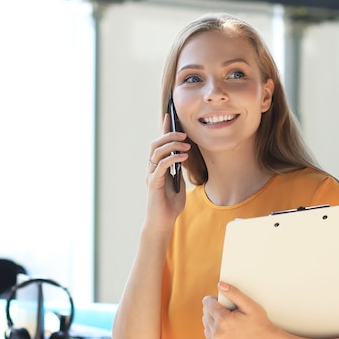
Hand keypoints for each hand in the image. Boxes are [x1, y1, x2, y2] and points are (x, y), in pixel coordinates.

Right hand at [145, 113, 189, 228]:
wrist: (163, 223)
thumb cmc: (170, 206)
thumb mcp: (179, 185)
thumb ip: (178, 172)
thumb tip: (183, 158)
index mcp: (157, 167)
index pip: (159, 144)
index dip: (164, 129)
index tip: (170, 115)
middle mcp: (151, 169)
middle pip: (155, 143)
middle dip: (169, 135)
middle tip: (185, 135)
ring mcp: (151, 175)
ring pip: (156, 151)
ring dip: (172, 145)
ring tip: (187, 146)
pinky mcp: (153, 183)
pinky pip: (161, 165)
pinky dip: (172, 158)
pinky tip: (183, 157)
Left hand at [202, 282, 276, 338]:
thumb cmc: (259, 322)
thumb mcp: (249, 304)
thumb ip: (234, 293)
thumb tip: (220, 285)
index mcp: (223, 320)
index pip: (207, 302)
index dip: (216, 299)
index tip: (226, 303)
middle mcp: (217, 333)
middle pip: (205, 312)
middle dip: (215, 309)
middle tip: (231, 313)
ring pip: (206, 323)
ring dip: (214, 319)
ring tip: (230, 321)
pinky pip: (208, 334)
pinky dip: (215, 330)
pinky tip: (227, 329)